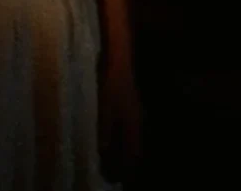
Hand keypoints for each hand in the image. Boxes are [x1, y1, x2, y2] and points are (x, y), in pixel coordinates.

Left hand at [98, 59, 143, 182]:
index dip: (127, 166)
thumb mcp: (105, 108)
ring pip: (131, 138)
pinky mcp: (130, 107)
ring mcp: (135, 113)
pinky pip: (128, 129)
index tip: (118, 177)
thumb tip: (103, 150)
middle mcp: (137, 120)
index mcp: (133, 124)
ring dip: (124, 149)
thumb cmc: (112, 85)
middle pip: (135, 147)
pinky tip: (112, 139)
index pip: (134, 152)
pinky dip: (122, 138)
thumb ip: (104, 130)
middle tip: (114, 172)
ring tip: (112, 159)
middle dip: (126, 160)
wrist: (120, 63)